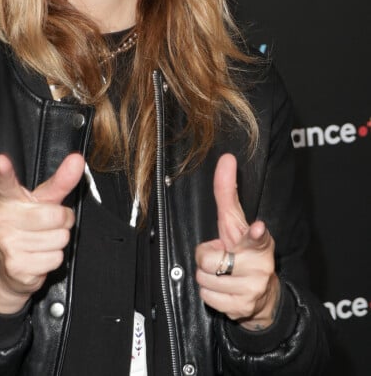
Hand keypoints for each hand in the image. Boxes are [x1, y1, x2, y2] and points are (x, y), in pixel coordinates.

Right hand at [0, 153, 84, 313]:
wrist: (8, 268)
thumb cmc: (29, 225)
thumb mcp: (43, 200)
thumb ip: (61, 180)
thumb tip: (77, 159)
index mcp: (8, 198)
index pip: (5, 183)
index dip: (4, 171)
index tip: (1, 161)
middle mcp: (2, 219)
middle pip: (56, 215)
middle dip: (64, 220)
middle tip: (52, 223)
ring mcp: (7, 243)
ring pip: (60, 238)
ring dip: (59, 240)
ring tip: (44, 240)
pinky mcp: (16, 266)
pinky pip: (55, 258)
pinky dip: (54, 258)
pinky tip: (39, 256)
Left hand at [195, 154, 280, 329]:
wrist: (263, 299)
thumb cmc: (244, 254)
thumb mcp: (236, 224)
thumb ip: (228, 193)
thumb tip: (226, 158)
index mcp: (258, 242)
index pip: (256, 236)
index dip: (255, 232)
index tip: (258, 227)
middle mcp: (259, 265)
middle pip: (207, 258)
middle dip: (206, 257)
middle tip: (221, 259)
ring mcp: (252, 288)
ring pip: (203, 277)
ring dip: (207, 276)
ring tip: (223, 275)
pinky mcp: (242, 307)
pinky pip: (206, 296)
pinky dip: (209, 293)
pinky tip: (224, 290)